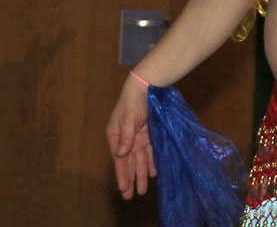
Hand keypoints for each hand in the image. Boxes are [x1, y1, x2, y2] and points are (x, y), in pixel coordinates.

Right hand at [106, 77, 155, 198]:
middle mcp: (126, 140)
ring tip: (144, 188)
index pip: (119, 160)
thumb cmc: (132, 102)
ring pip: (141, 159)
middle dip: (132, 179)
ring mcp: (139, 138)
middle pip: (130, 163)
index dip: (122, 175)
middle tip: (132, 196)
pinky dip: (152, 162)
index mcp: (115, 136)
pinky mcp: (150, 134)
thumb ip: (126, 137)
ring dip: (142, 173)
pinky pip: (151, 151)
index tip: (124, 189)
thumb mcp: (127, 119)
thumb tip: (120, 154)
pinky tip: (154, 172)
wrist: (147, 87)